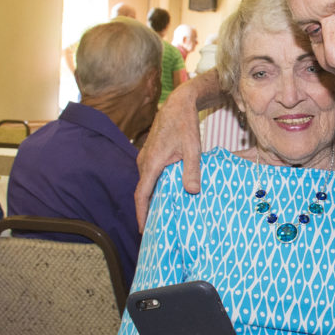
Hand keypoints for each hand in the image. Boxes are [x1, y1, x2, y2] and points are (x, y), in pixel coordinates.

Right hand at [134, 80, 203, 229]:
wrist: (178, 104)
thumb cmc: (185, 125)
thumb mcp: (193, 148)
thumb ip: (192, 169)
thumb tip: (192, 192)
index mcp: (151, 163)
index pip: (142, 195)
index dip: (141, 214)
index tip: (143, 230)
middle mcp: (144, 162)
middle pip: (143, 193)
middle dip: (147, 211)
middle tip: (156, 230)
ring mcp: (145, 158)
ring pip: (146, 185)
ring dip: (151, 200)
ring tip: (161, 217)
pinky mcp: (150, 156)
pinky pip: (150, 177)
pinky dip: (155, 189)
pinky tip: (166, 196)